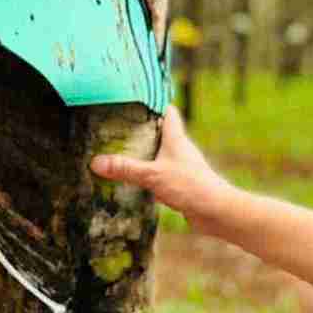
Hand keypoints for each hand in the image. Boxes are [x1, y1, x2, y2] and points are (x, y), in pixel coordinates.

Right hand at [89, 107, 232, 235]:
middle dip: (140, 131)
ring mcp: (181, 166)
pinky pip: (159, 174)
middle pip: (159, 132)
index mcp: (175, 137)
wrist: (217, 212)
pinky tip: (132, 181)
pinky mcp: (180, 184)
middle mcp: (179, 149)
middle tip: (116, 128)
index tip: (132, 100)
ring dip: (142, 154)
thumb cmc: (190, 185)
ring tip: (118, 153)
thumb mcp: (152, 175)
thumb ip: (125, 169)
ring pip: (158, 155)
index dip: (152, 103)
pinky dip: (147, 175)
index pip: (167, 111)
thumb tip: (95, 162)